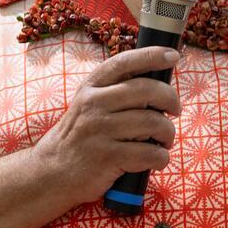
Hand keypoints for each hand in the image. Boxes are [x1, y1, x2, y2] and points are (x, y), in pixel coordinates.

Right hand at [32, 46, 181, 205]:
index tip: (173, 55)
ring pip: (153, 122)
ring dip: (168, 132)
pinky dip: (161, 157)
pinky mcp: (108, 158)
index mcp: (91, 87)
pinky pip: (150, 153)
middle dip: (171, 99)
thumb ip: (114, 90)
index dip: (152, 55)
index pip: (124, 62)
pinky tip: (157, 159)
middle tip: (175, 110)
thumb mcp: (87, 104)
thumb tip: (156, 82)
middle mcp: (94, 104)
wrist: (52, 172)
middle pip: (147, 90)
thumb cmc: (79, 136)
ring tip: (165, 140)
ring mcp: (100, 130)